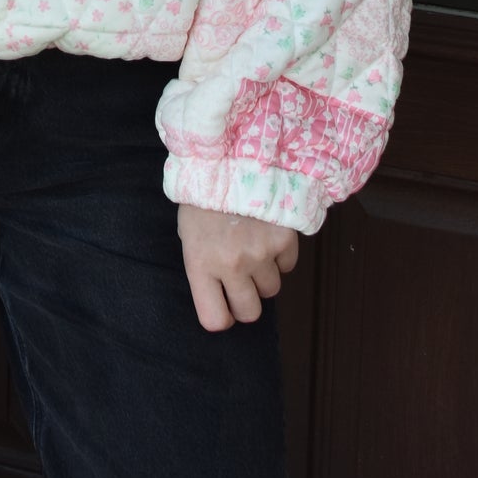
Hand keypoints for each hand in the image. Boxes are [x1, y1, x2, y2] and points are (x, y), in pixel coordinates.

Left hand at [176, 203, 298, 331]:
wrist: (227, 156)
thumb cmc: (202, 197)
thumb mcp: (189, 234)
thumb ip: (204, 268)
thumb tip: (221, 297)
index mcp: (200, 264)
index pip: (215, 320)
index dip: (221, 314)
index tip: (223, 304)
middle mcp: (231, 264)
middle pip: (250, 312)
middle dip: (247, 299)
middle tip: (242, 278)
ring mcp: (261, 252)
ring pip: (272, 289)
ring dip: (264, 274)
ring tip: (252, 246)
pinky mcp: (284, 238)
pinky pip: (288, 265)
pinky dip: (281, 255)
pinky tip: (266, 232)